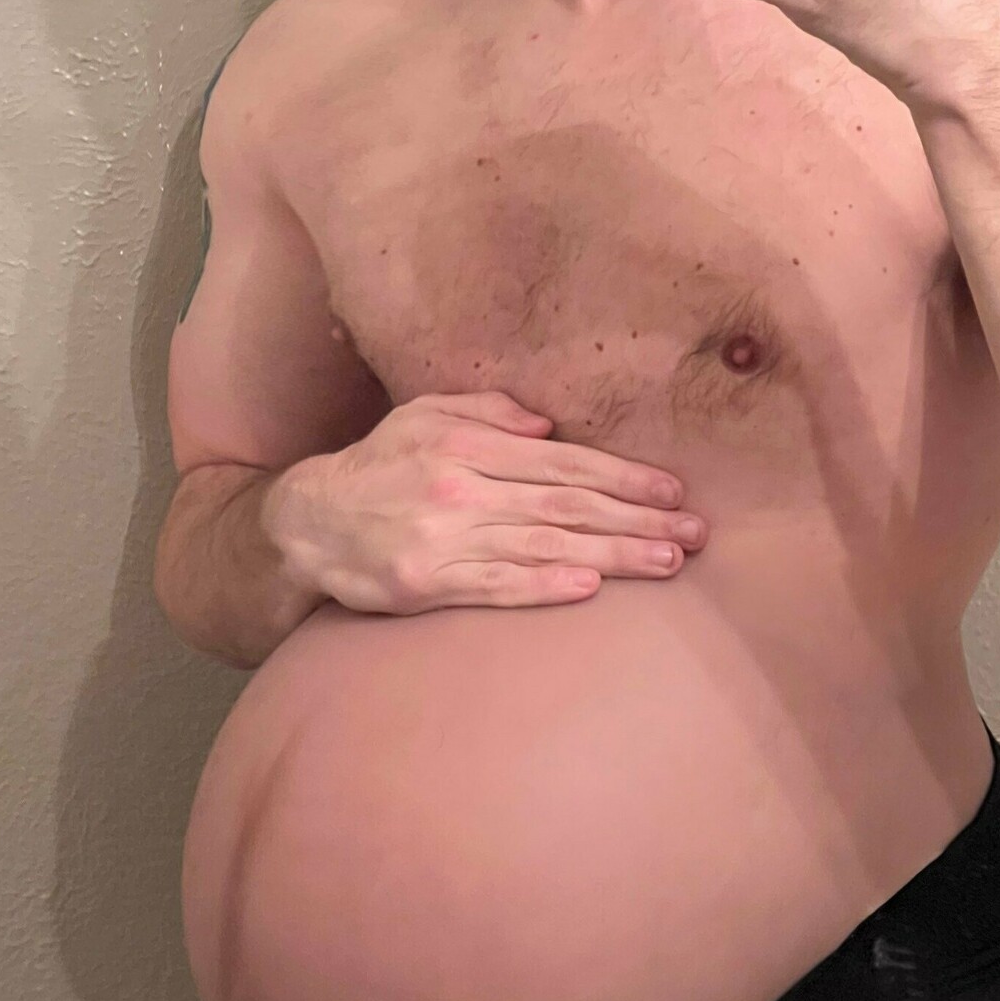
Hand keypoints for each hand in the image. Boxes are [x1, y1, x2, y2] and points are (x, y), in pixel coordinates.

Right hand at [263, 391, 707, 614]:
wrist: (305, 525)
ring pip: (544, 545)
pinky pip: (496, 585)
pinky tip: (590, 588)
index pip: (562, 463)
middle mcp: (461, 488)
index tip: (673, 491)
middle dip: (637, 518)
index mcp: (467, 445)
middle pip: (566, 505)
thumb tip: (547, 424)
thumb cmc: (376, 468)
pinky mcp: (427, 582)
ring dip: (611, 556)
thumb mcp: (422, 417)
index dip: (623, 477)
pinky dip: (545, 586)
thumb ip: (486, 413)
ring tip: (666, 562)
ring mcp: (444, 537)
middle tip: (694, 534)